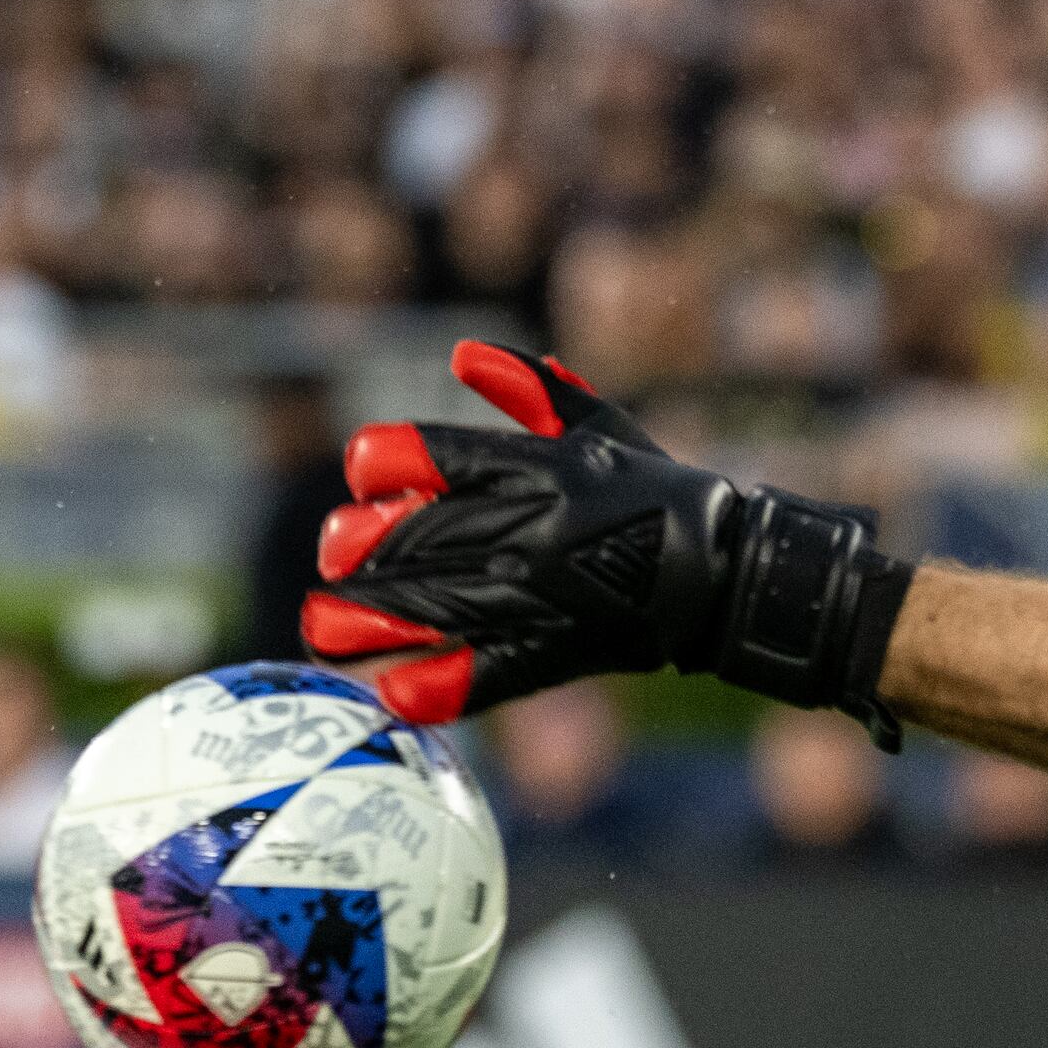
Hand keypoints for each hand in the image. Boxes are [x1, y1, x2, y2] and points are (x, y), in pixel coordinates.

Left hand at [304, 343, 914, 734]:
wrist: (726, 575)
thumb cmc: (655, 492)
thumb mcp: (600, 428)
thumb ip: (530, 392)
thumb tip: (463, 354)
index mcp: (544, 469)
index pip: (449, 456)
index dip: (393, 461)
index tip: (363, 470)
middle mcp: (536, 529)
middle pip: (429, 536)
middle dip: (368, 547)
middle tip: (332, 554)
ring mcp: (547, 595)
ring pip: (444, 605)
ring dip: (375, 619)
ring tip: (321, 626)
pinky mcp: (561, 653)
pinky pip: (493, 672)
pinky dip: (444, 684)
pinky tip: (394, 694)